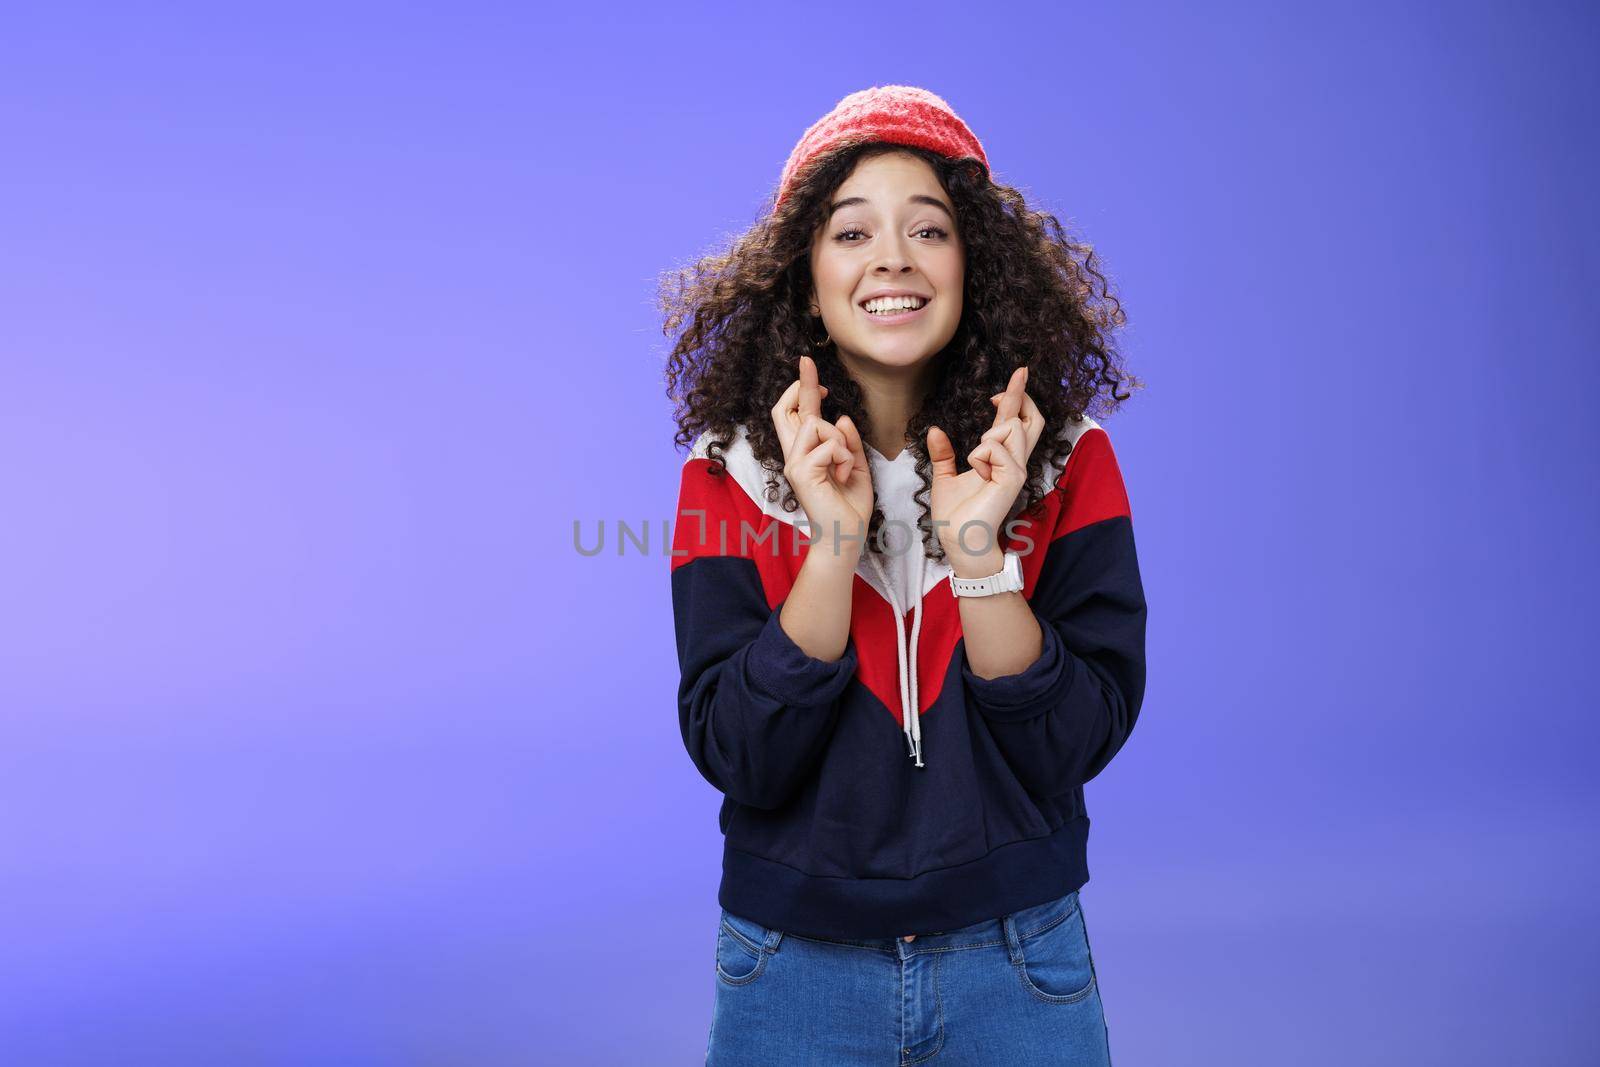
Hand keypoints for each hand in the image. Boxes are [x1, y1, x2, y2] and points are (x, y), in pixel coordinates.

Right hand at [771, 354, 873, 561]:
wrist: (845, 537)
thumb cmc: (849, 506)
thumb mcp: (855, 467)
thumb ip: (848, 443)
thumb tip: (842, 418)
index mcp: (806, 453)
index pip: (796, 414)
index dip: (801, 387)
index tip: (810, 367)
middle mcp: (794, 455)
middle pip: (785, 409)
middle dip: (801, 384)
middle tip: (809, 365)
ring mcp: (794, 463)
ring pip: (816, 423)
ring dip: (840, 439)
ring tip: (845, 466)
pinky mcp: (801, 472)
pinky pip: (829, 446)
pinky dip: (844, 457)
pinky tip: (843, 476)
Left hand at [927, 365, 1045, 577]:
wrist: (959, 539)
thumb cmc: (955, 515)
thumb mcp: (943, 476)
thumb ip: (943, 453)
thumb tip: (935, 429)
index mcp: (1000, 459)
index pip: (1016, 422)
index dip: (1017, 397)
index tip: (1013, 378)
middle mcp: (1014, 462)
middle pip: (1031, 419)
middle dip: (1021, 394)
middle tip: (1018, 374)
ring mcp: (1016, 470)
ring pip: (1011, 428)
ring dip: (987, 436)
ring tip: (976, 461)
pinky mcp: (1013, 479)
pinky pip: (996, 448)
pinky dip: (980, 454)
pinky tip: (977, 470)